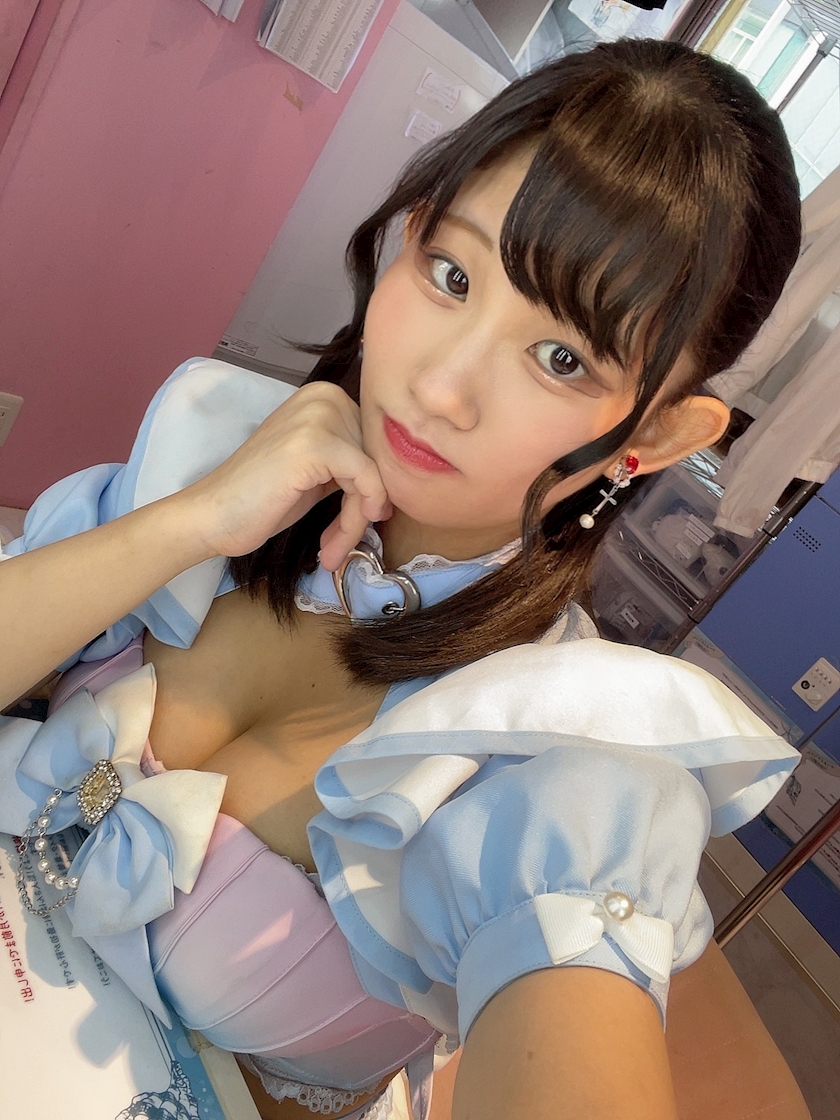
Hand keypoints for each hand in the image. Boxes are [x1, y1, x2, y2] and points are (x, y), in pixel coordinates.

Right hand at [177, 383, 391, 569]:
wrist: (212, 515)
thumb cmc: (261, 498)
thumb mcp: (319, 471)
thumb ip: (353, 464)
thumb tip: (398, 482)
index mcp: (326, 395)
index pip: (375, 444)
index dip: (370, 488)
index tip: (353, 522)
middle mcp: (325, 396)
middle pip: (376, 459)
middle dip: (362, 508)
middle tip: (337, 542)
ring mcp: (319, 416)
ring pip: (372, 475)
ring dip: (355, 521)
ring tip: (332, 549)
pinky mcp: (315, 444)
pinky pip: (365, 482)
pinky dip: (355, 518)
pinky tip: (331, 545)